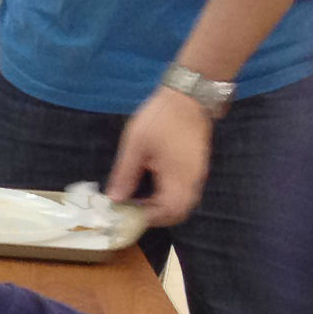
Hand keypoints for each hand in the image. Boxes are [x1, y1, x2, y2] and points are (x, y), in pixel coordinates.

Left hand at [107, 88, 215, 226]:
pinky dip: (170, 196)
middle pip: (178, 212)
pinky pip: (186, 191)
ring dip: (163, 207)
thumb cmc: (160, 118)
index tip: (128, 213)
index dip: (147, 218)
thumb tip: (115, 200)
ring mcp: (198, 173)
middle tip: (133, 209)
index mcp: (178, 178)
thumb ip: (125, 175)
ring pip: (184, 203)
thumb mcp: (135, 146)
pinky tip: (153, 186)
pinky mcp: (198, 166)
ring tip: (141, 199)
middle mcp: (192, 180)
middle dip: (156, 216)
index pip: (167, 213)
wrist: (188, 95)